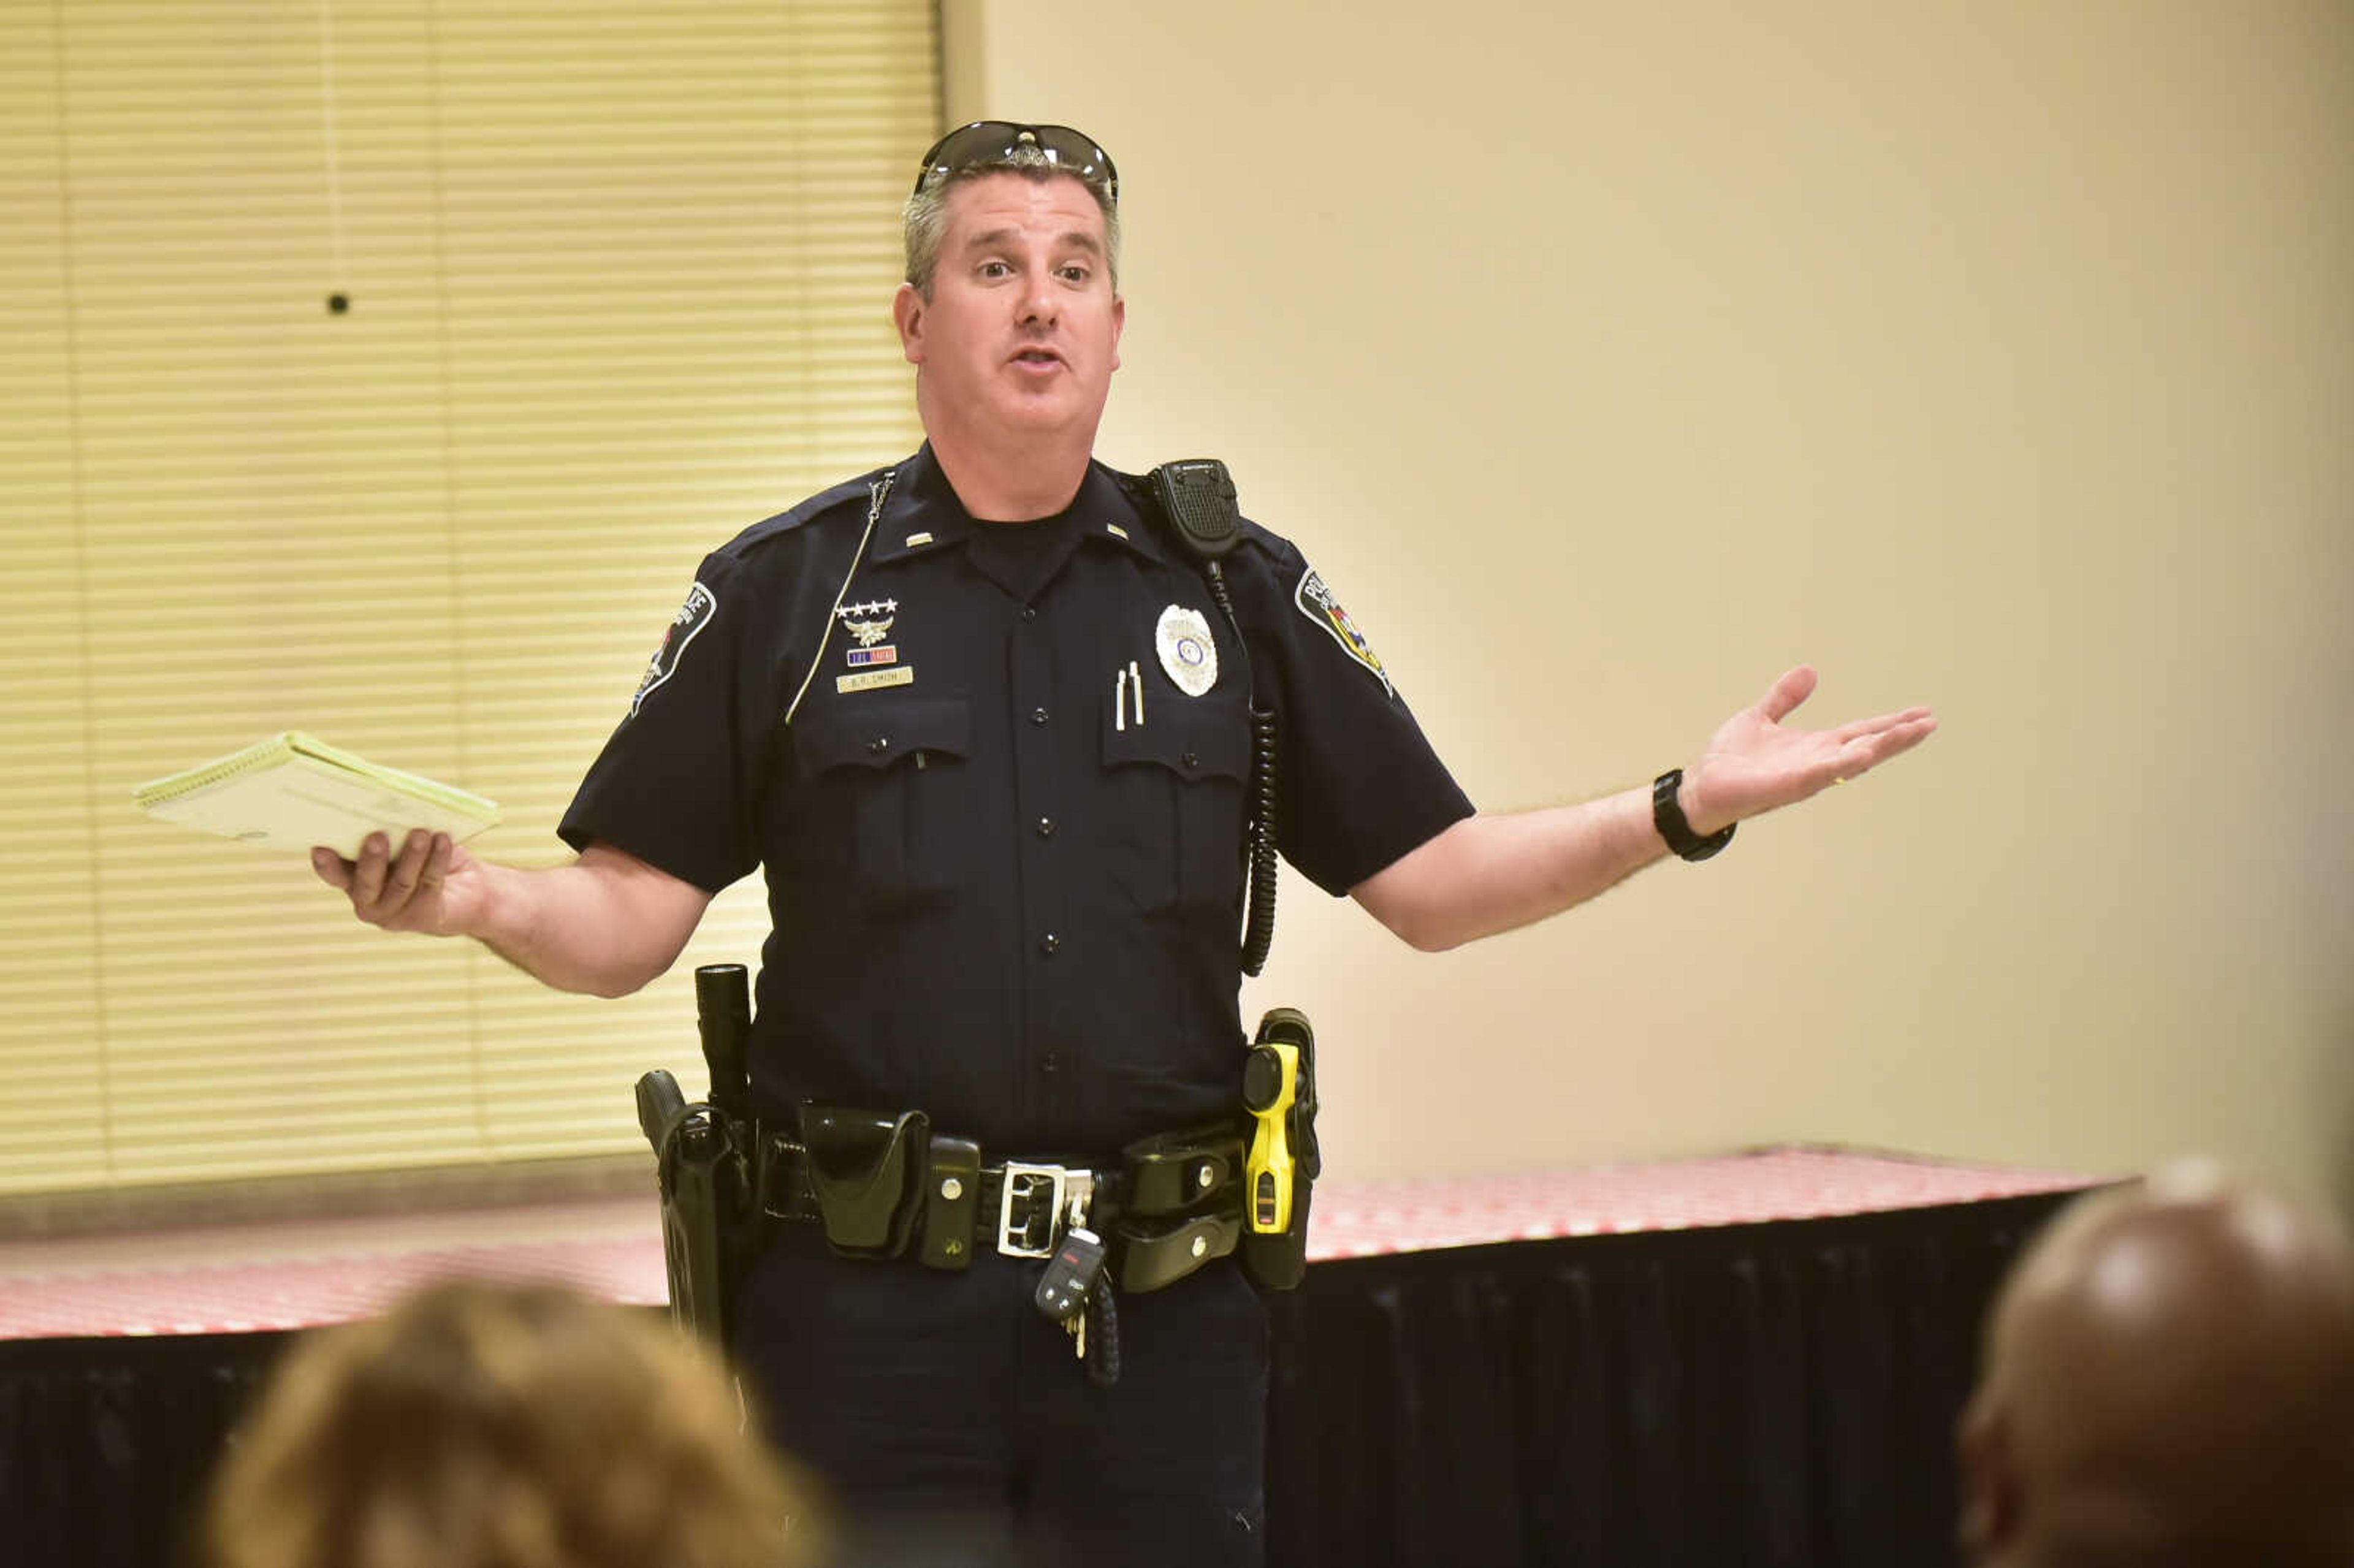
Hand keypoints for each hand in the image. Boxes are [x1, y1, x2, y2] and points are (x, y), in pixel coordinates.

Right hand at [312, 829, 481, 935]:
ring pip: (400, 883)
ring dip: (411, 856)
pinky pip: (428, 885)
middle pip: (365, 883)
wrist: (470, 889)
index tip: (319, 847)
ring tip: (421, 833)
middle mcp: (368, 900)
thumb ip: (392, 829)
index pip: (333, 874)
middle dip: (371, 859)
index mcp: (354, 878)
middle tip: (377, 835)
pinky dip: (437, 859)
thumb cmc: (428, 856)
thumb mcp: (405, 840)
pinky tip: (443, 840)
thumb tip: (387, 800)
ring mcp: (393, 914)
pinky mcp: (421, 918)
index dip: (326, 864)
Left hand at [1682, 666, 1936, 834]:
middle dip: (1898, 736)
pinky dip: (1841, 764)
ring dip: (1881, 748)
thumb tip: (1810, 671)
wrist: (1700, 786)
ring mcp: (1804, 776)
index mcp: (1815, 746)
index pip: (1861, 732)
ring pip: (1851, 761)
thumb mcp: (1760, 717)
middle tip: (1930, 723)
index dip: (1891, 724)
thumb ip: (1785, 698)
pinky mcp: (1786, 786)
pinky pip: (1819, 775)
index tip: (1924, 714)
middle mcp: (1816, 762)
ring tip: (1911, 733)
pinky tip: (1862, 753)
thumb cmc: (1730, 759)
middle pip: (1867, 747)